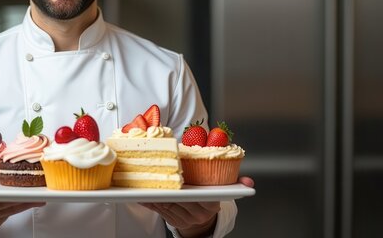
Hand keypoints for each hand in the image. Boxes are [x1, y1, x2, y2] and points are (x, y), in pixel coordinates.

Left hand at [140, 176, 254, 237]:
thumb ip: (235, 182)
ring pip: (166, 202)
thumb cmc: (210, 197)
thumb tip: (250, 182)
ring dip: (153, 192)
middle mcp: (198, 213)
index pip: (198, 193)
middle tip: (153, 171)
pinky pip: (158, 209)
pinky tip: (141, 193)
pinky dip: (149, 200)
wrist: (203, 218)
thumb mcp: (222, 188)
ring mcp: (185, 218)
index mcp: (211, 203)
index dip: (184, 184)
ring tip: (143, 179)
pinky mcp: (173, 220)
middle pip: (178, 196)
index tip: (176, 176)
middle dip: (165, 185)